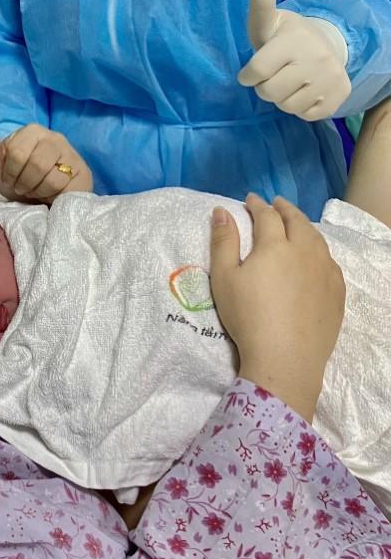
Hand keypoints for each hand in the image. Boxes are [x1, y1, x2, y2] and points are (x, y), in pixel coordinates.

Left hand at [0, 111, 92, 202]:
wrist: (43, 205)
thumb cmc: (19, 182)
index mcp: (31, 131)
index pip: (15, 152)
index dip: (10, 173)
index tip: (12, 178)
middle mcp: (53, 136)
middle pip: (33, 163)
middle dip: (24, 182)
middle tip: (25, 186)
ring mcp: (69, 152)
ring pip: (48, 174)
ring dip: (37, 190)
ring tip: (38, 190)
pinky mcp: (82, 170)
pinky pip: (62, 184)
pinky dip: (51, 195)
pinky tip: (53, 193)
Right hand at [210, 193, 344, 422]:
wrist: (285, 358)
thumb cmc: (248, 317)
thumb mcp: (224, 278)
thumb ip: (223, 241)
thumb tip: (221, 211)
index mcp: (275, 245)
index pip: (266, 215)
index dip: (257, 205)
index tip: (250, 200)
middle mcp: (304, 251)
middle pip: (296, 221)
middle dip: (284, 209)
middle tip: (275, 203)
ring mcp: (325, 271)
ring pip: (316, 239)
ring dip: (304, 226)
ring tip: (295, 224)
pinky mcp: (337, 292)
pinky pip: (329, 261)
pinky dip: (319, 250)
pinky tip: (314, 256)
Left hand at [237, 0, 350, 119]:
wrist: (325, 44)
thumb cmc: (285, 36)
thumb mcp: (269, 21)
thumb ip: (260, 4)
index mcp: (293, 40)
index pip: (256, 71)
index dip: (247, 76)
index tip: (249, 72)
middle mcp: (316, 58)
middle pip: (269, 92)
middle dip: (264, 87)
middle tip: (272, 74)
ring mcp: (330, 78)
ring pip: (287, 107)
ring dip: (281, 99)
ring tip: (287, 81)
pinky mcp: (339, 95)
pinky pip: (306, 115)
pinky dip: (300, 107)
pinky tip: (304, 90)